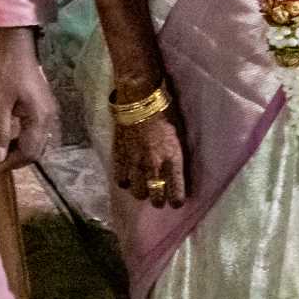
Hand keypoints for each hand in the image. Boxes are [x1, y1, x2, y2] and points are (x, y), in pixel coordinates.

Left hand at [0, 27, 59, 176]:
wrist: (16, 43)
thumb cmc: (5, 71)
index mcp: (40, 119)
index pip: (28, 153)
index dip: (10, 164)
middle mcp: (48, 118)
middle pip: (35, 149)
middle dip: (14, 159)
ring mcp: (47, 110)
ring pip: (35, 140)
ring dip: (18, 148)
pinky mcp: (42, 104)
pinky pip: (34, 129)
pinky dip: (21, 136)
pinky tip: (7, 133)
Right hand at [112, 90, 188, 209]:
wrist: (139, 97)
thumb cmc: (164, 112)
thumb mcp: (178, 135)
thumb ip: (175, 156)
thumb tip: (174, 171)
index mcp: (173, 159)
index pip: (176, 194)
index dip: (176, 201)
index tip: (175, 201)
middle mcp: (154, 165)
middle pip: (156, 198)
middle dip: (158, 200)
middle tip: (158, 196)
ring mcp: (135, 162)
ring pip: (138, 193)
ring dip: (141, 192)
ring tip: (142, 187)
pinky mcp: (120, 155)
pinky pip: (120, 179)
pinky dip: (124, 181)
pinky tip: (127, 177)